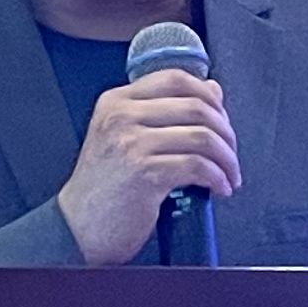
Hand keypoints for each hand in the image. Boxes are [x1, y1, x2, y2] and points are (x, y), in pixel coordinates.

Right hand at [58, 69, 238, 264]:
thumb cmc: (104, 187)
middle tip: (230, 153)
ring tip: (229, 175)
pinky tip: (219, 188)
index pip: (175, 79)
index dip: (208, 96)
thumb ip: (163, 112)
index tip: (221, 118)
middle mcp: (122, 116)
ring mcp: (132, 143)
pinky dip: (217, 177)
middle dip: (225, 131)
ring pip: (202, 136)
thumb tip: (212, 89)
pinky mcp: (144, 173)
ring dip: (226, 158)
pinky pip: (198, 166)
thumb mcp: (124, 138)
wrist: (77, 228)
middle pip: (196, 106)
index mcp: (116, 102)